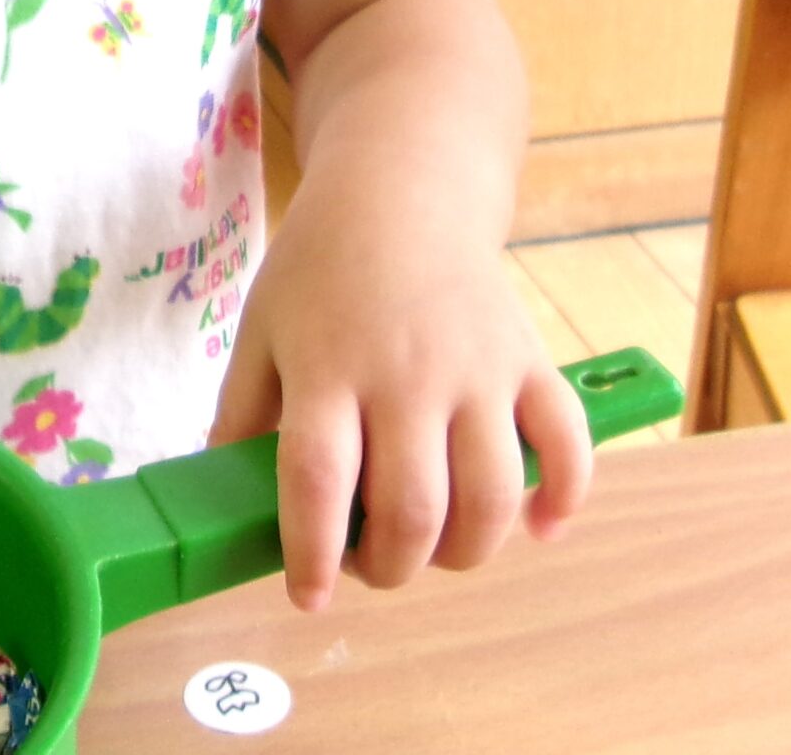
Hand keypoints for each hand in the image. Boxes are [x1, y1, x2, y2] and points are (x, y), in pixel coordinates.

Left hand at [210, 176, 591, 611]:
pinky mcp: (530, 363)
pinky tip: (539, 528)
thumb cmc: (319, 270)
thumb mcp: (259, 331)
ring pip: (489, 497)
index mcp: (327, 367)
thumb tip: (223, 506)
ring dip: (464, 552)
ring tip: (433, 549)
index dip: (313, 554)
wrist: (400, 194)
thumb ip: (242, 418)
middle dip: (390, 567)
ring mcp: (477, 369)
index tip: (308, 595)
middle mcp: (405, 373)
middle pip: (411, 507)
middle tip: (371, 564)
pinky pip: (567, 444)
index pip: (317, 482)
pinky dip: (564, 499)